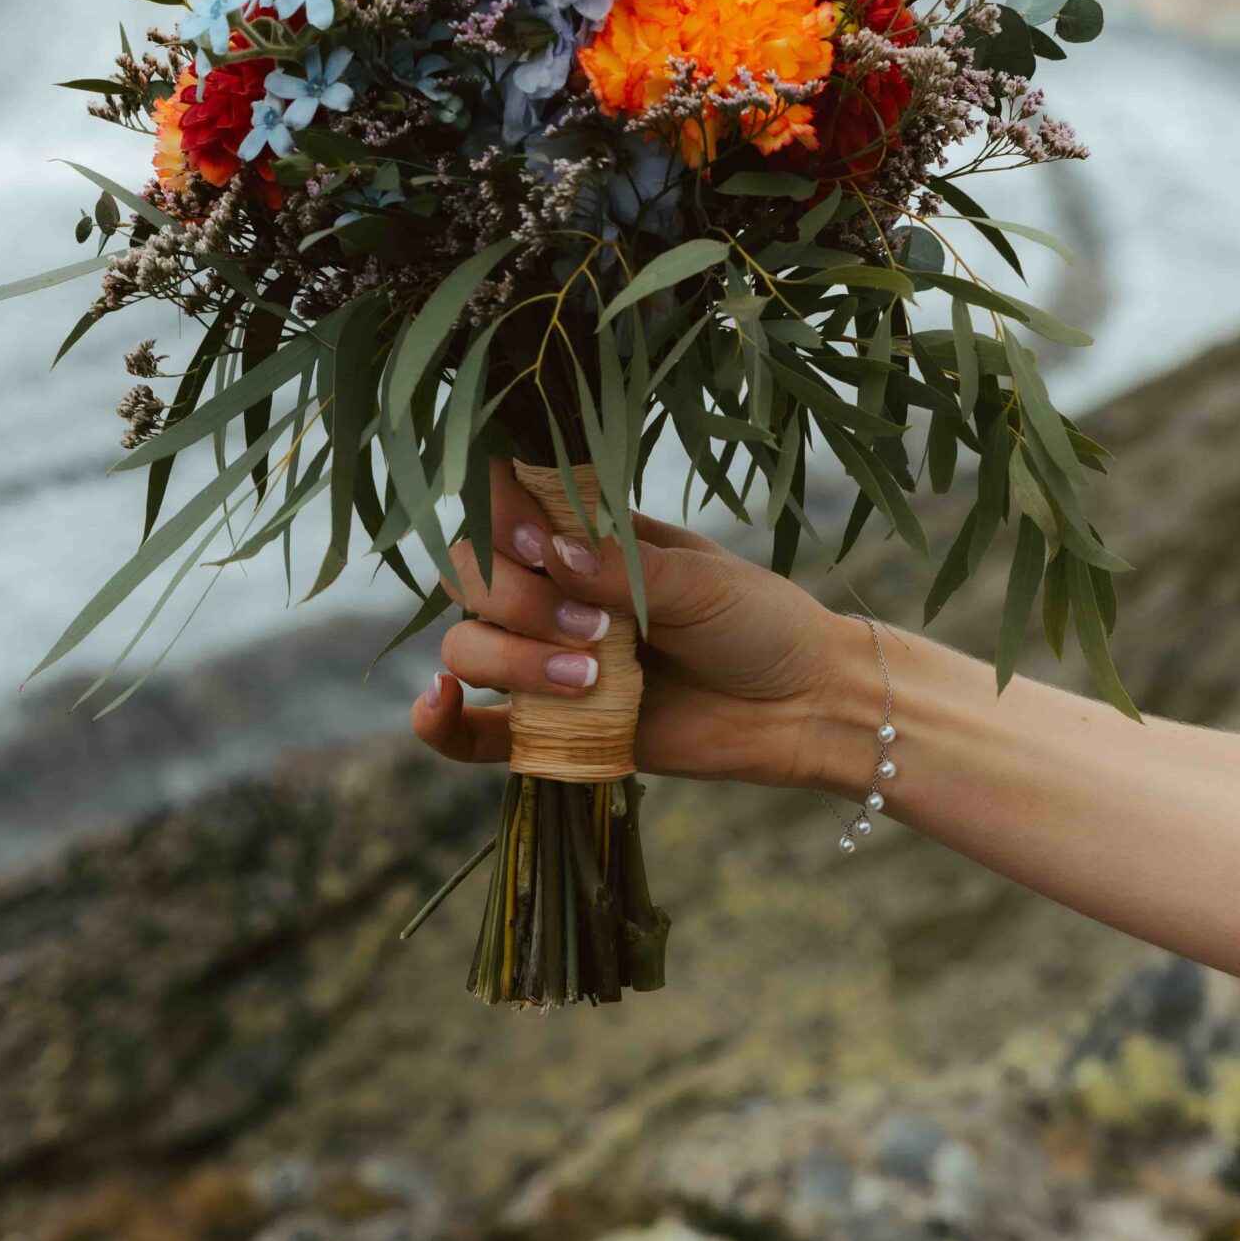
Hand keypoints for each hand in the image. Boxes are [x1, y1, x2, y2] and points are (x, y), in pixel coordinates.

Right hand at [410, 460, 876, 789]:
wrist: (800, 707)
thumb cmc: (759, 623)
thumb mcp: (701, 582)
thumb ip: (623, 568)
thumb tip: (550, 553)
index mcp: (584, 536)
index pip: (501, 506)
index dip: (498, 517)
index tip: (538, 542)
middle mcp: (551, 592)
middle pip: (469, 577)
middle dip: (516, 599)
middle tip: (596, 627)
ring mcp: (543, 661)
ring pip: (467, 647)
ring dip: (509, 660)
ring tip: (588, 677)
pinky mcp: (547, 730)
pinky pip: (470, 733)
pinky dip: (438, 722)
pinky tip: (438, 704)